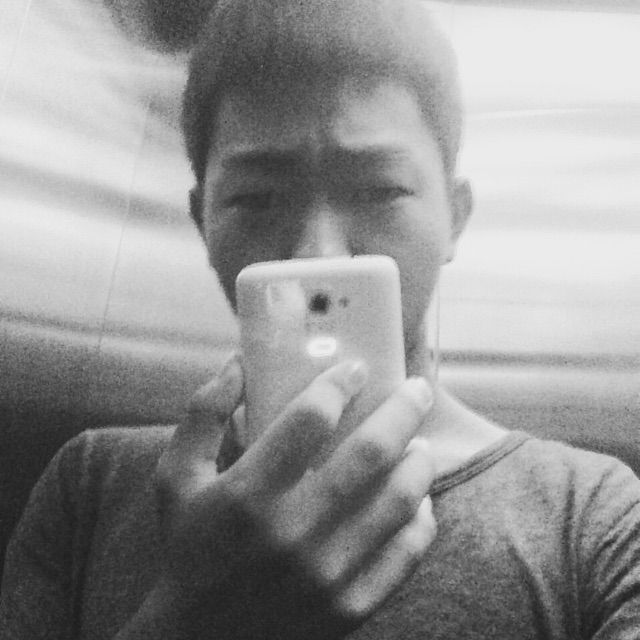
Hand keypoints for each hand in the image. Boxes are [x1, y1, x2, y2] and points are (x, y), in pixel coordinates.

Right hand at [154, 355, 435, 638]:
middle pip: (370, 453)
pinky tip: (419, 499)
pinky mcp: (350, 606)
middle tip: (418, 389)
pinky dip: (422, 520)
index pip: (310, 418)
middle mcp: (293, 532)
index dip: (340, 383)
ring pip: (398, 500)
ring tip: (420, 442)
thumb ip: (203, 413)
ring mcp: (327, 573)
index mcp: (248, 494)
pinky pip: (406, 554)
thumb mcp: (176, 476)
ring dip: (419, 461)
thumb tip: (239, 362)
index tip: (356, 368)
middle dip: (403, 409)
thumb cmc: (189, 547)